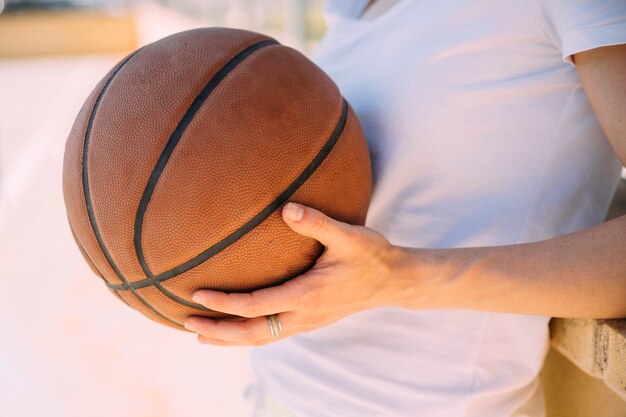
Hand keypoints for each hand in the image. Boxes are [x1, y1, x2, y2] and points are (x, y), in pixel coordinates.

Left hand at [183, 202, 404, 345]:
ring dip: (230, 339)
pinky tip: (239, 328)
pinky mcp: (311, 321)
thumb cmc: (372, 255)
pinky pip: (273, 334)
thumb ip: (317, 222)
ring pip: (262, 339)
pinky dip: (250, 335)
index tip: (196, 296)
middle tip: (186, 323)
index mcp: (307, 296)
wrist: (394, 281)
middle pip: (252, 334)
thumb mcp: (349, 236)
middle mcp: (304, 315)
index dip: (224, 304)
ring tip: (202, 336)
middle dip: (218, 331)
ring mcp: (307, 322)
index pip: (255, 306)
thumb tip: (287, 208)